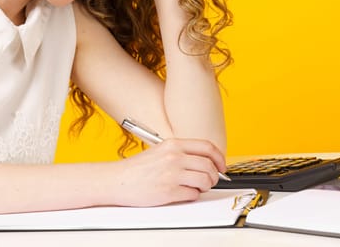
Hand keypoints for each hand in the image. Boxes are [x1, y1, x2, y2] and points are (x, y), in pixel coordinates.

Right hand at [108, 138, 226, 206]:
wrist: (117, 180)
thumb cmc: (138, 168)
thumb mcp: (161, 151)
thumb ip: (182, 152)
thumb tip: (206, 161)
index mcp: (173, 144)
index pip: (207, 147)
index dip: (219, 157)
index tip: (222, 165)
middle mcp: (174, 157)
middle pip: (209, 165)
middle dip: (214, 175)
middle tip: (211, 180)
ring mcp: (172, 174)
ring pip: (205, 180)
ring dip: (205, 186)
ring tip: (198, 187)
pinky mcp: (169, 191)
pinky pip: (193, 194)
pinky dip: (193, 195)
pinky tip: (185, 193)